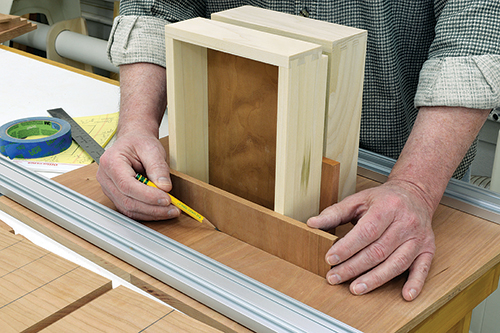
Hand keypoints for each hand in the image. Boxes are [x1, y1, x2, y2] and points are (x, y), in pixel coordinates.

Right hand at [96, 132, 179, 220]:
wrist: (133, 142)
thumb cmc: (139, 143)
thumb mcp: (152, 149)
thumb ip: (158, 167)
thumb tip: (164, 187)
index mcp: (111, 162)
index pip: (127, 185)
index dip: (147, 196)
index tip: (166, 199)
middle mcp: (106, 178)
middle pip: (128, 201)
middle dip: (153, 208)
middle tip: (172, 209)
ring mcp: (109, 189)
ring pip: (129, 209)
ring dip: (152, 213)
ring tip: (170, 211)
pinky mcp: (116, 197)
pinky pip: (131, 210)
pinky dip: (148, 212)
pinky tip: (161, 210)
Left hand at [307, 180, 435, 300]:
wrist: (414, 194)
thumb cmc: (383, 199)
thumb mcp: (358, 199)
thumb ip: (334, 212)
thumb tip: (312, 223)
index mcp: (387, 207)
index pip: (366, 231)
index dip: (347, 247)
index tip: (331, 259)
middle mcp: (405, 223)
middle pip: (378, 250)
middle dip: (354, 267)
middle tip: (335, 277)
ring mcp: (418, 238)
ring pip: (396, 263)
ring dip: (375, 279)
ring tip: (355, 288)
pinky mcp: (427, 249)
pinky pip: (423, 269)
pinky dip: (415, 283)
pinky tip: (405, 295)